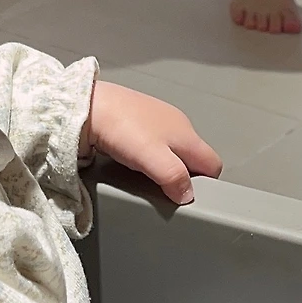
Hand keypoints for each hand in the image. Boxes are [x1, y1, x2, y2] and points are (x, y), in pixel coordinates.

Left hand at [83, 80, 222, 204]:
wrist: (88, 106)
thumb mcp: (153, 159)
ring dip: (163, 165)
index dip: (205, 183)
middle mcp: (178, 123)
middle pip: (193, 158)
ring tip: (143, 173)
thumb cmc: (122, 129)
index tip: (184, 195)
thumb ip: (175, 177)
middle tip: (162, 187)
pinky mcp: (140, 117)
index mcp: (188, 134)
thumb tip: (187, 195)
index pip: (213, 164)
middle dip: (183, 175)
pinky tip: (131, 158)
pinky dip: (148, 153)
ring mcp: (159, 118)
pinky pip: (154, 142)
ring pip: (173, 150)